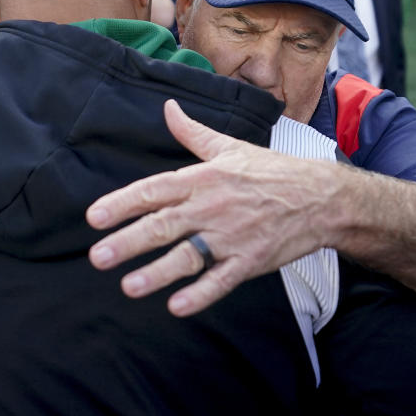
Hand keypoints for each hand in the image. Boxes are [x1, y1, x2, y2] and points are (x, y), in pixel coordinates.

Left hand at [86, 100, 337, 316]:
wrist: (321, 197)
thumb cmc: (271, 171)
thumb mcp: (229, 147)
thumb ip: (192, 132)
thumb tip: (168, 108)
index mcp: (202, 179)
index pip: (154, 190)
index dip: (122, 203)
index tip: (94, 217)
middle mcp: (211, 208)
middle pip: (163, 226)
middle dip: (128, 242)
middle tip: (97, 257)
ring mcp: (231, 237)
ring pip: (188, 257)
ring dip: (157, 273)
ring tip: (128, 286)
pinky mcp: (250, 261)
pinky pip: (221, 281)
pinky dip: (201, 294)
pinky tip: (177, 307)